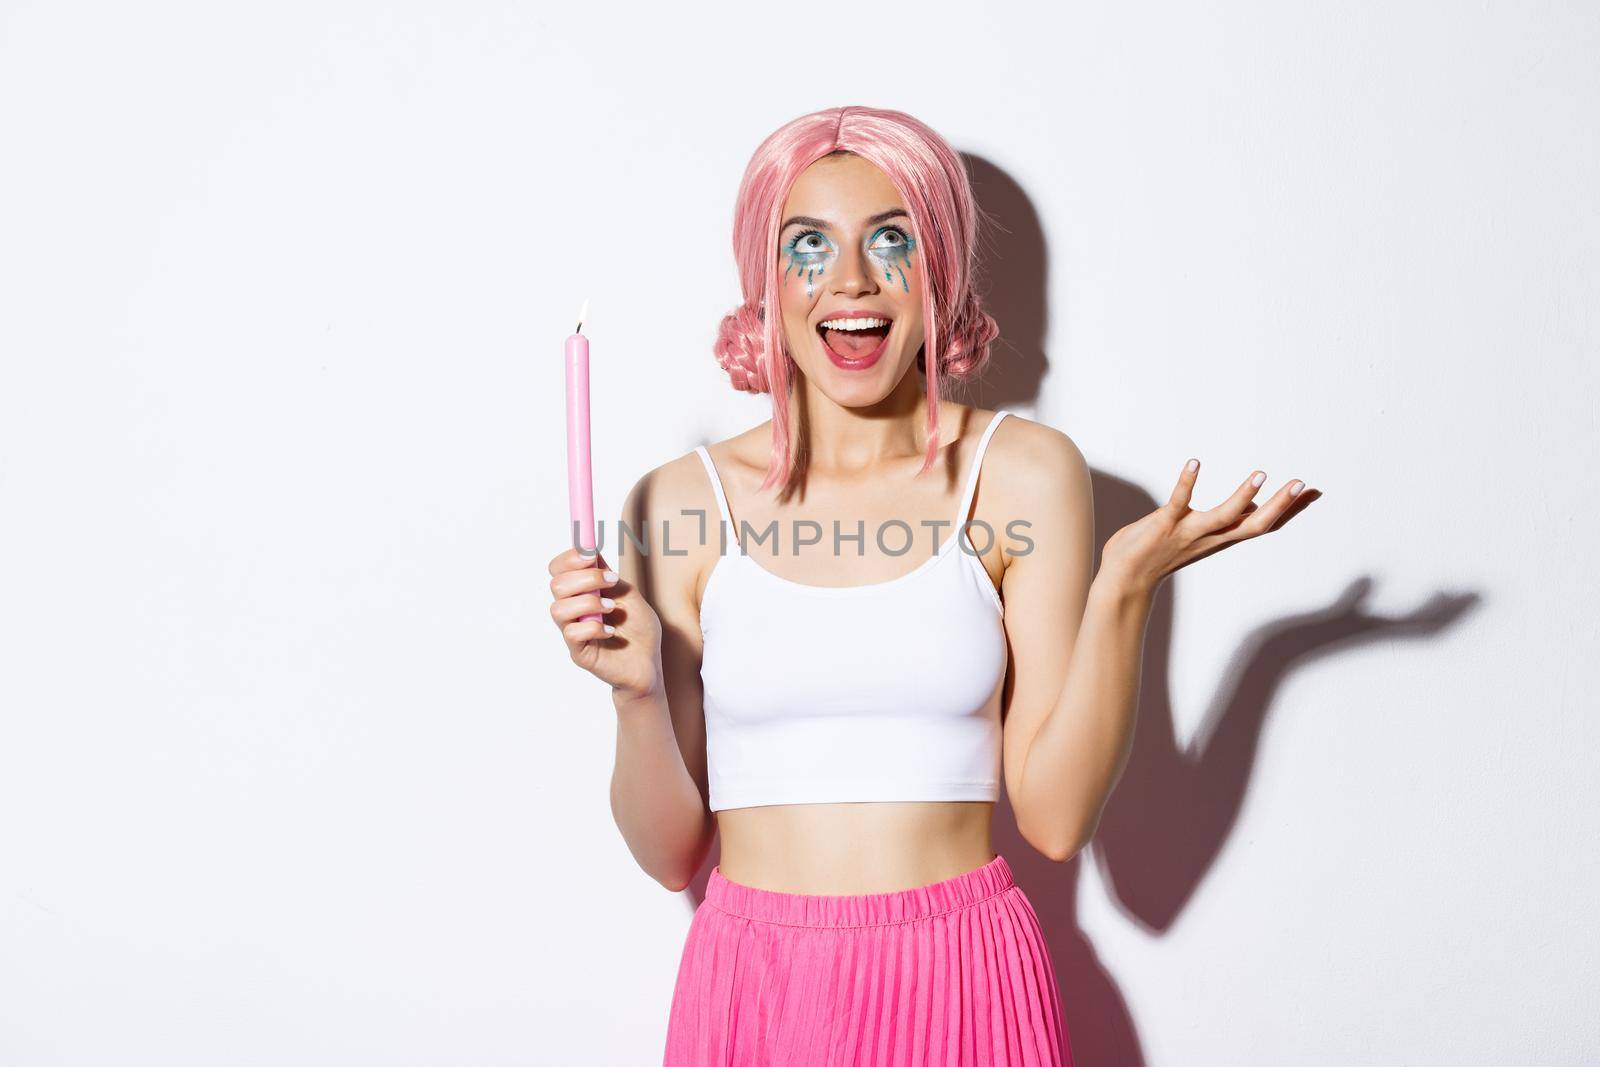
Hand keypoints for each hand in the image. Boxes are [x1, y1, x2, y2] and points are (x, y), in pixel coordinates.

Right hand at [548, 545, 663, 702]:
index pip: (559, 570)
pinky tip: (611, 631)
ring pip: (558, 609)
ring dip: (588, 603)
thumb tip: (590, 551)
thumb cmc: (639, 631)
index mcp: (582, 593)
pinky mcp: (578, 652)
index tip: (589, 553)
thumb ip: (609, 577)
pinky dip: (594, 627)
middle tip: (611, 581)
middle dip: (586, 578)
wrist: (649, 665)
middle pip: (557, 585)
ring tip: (611, 609)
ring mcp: (573, 631)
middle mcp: (573, 610)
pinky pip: (572, 633)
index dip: (569, 558)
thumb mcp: (629, 596)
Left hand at [1100, 460, 1317, 595]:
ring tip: (1261, 474)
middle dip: (1280, 505)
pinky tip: (1194, 462)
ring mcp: (1187, 532)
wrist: (1124, 581)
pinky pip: (1178, 502)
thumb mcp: (1198, 536)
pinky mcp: (1164, 524)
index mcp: (1219, 539)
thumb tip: (1250, 505)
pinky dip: (1187, 482)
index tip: (1313, 492)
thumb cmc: (1159, 553)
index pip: (1262, 524)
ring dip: (1243, 496)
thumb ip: (1223, 522)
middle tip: (1302, 484)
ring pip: (1224, 517)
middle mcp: (1209, 538)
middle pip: (1254, 524)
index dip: (1288, 510)